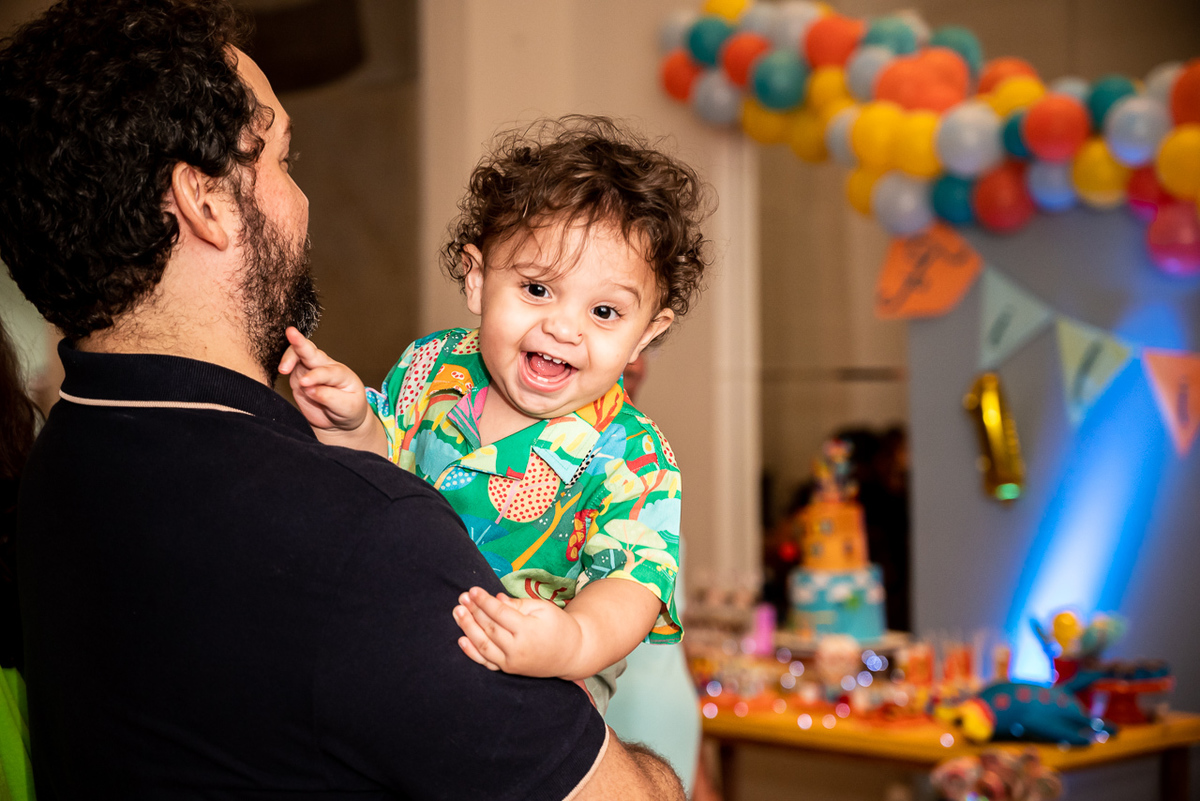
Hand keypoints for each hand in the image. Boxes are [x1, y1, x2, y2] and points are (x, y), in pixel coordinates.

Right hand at [278, 326, 368, 433]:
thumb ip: (330, 397)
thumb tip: (310, 389)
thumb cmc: (349, 410)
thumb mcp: (348, 407)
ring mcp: (310, 370)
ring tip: (283, 369)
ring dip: (289, 356)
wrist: (341, 419)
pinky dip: (284, 364)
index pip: (327, 371)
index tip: (306, 384)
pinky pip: (289, 365)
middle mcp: (325, 367)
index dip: (315, 376)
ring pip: (298, 354)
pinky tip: (282, 370)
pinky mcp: (298, 376)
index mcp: (341, 373)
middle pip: (312, 351)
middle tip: (291, 333)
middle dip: (301, 342)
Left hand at [453, 587, 583, 678]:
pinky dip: (472, 652)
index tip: (473, 590)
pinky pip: (486, 662)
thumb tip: (496, 598)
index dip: (484, 601)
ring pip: (483, 645)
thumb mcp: (543, 609)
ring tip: (457, 612)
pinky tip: (461, 639)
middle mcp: (518, 649)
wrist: (571, 654)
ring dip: (468, 628)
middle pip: (489, 628)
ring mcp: (512, 662)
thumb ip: (519, 604)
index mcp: (528, 630)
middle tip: (462, 598)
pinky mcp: (509, 670)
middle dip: (473, 611)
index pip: (500, 613)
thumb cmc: (559, 626)